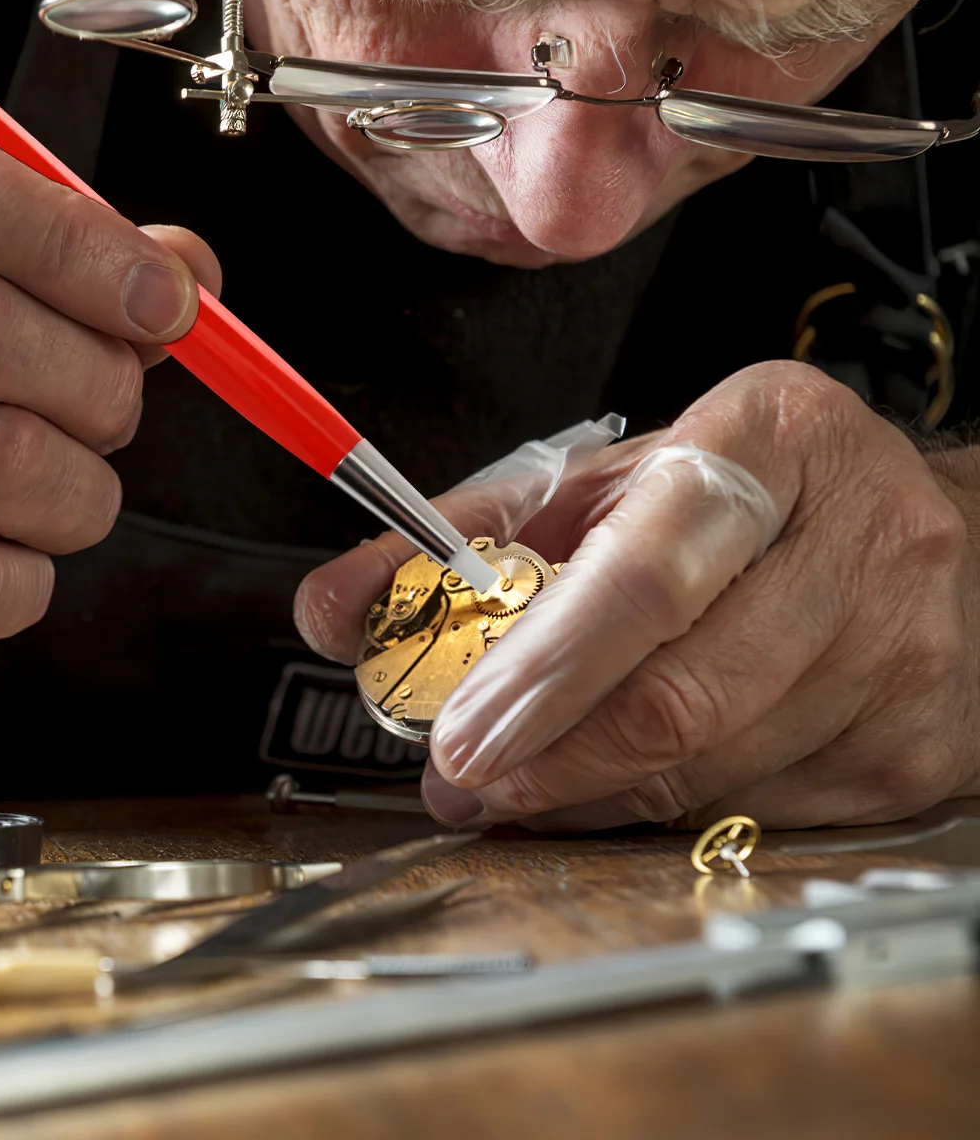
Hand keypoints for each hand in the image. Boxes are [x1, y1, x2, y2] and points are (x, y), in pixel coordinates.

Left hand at [296, 362, 979, 829]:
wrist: (918, 529)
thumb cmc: (738, 491)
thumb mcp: (602, 479)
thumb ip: (459, 536)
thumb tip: (332, 609)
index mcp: (767, 440)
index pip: (646, 572)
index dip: (544, 668)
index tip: (460, 729)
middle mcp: (855, 540)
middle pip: (682, 692)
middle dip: (551, 755)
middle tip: (465, 776)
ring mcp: (900, 652)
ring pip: (715, 767)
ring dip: (593, 793)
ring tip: (521, 780)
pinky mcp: (916, 746)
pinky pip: (760, 809)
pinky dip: (666, 810)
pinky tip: (618, 785)